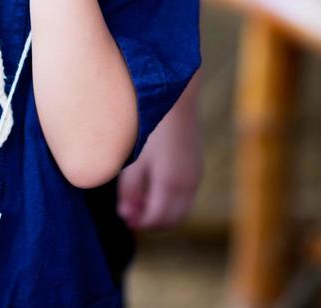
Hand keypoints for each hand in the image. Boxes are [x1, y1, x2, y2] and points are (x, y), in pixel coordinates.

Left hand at [116, 96, 202, 228]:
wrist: (175, 98)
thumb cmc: (148, 126)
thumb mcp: (134, 159)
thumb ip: (129, 190)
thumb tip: (126, 215)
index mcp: (171, 184)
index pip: (156, 219)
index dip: (139, 223)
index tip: (123, 218)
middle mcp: (188, 185)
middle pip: (171, 220)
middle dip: (151, 221)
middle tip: (130, 214)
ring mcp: (196, 176)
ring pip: (180, 210)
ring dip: (161, 211)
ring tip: (138, 199)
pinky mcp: (197, 167)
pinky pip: (185, 197)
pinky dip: (170, 200)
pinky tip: (151, 186)